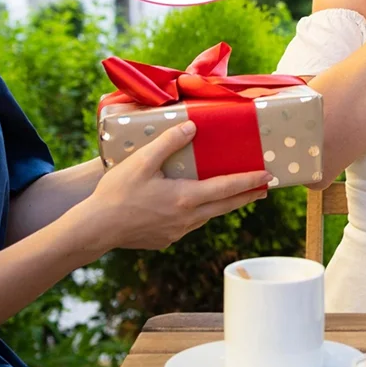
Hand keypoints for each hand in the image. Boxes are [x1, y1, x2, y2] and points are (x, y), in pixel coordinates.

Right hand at [67, 121, 271, 260]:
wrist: (96, 229)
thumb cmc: (118, 192)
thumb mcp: (143, 161)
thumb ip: (168, 142)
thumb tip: (192, 126)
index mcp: (185, 198)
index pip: (226, 188)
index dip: (249, 182)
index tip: (268, 177)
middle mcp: (187, 218)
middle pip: (225, 206)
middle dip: (246, 196)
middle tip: (264, 189)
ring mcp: (176, 232)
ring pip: (207, 216)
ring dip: (224, 205)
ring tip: (234, 196)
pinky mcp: (165, 240)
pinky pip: (190, 224)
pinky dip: (200, 213)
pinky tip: (195, 207)